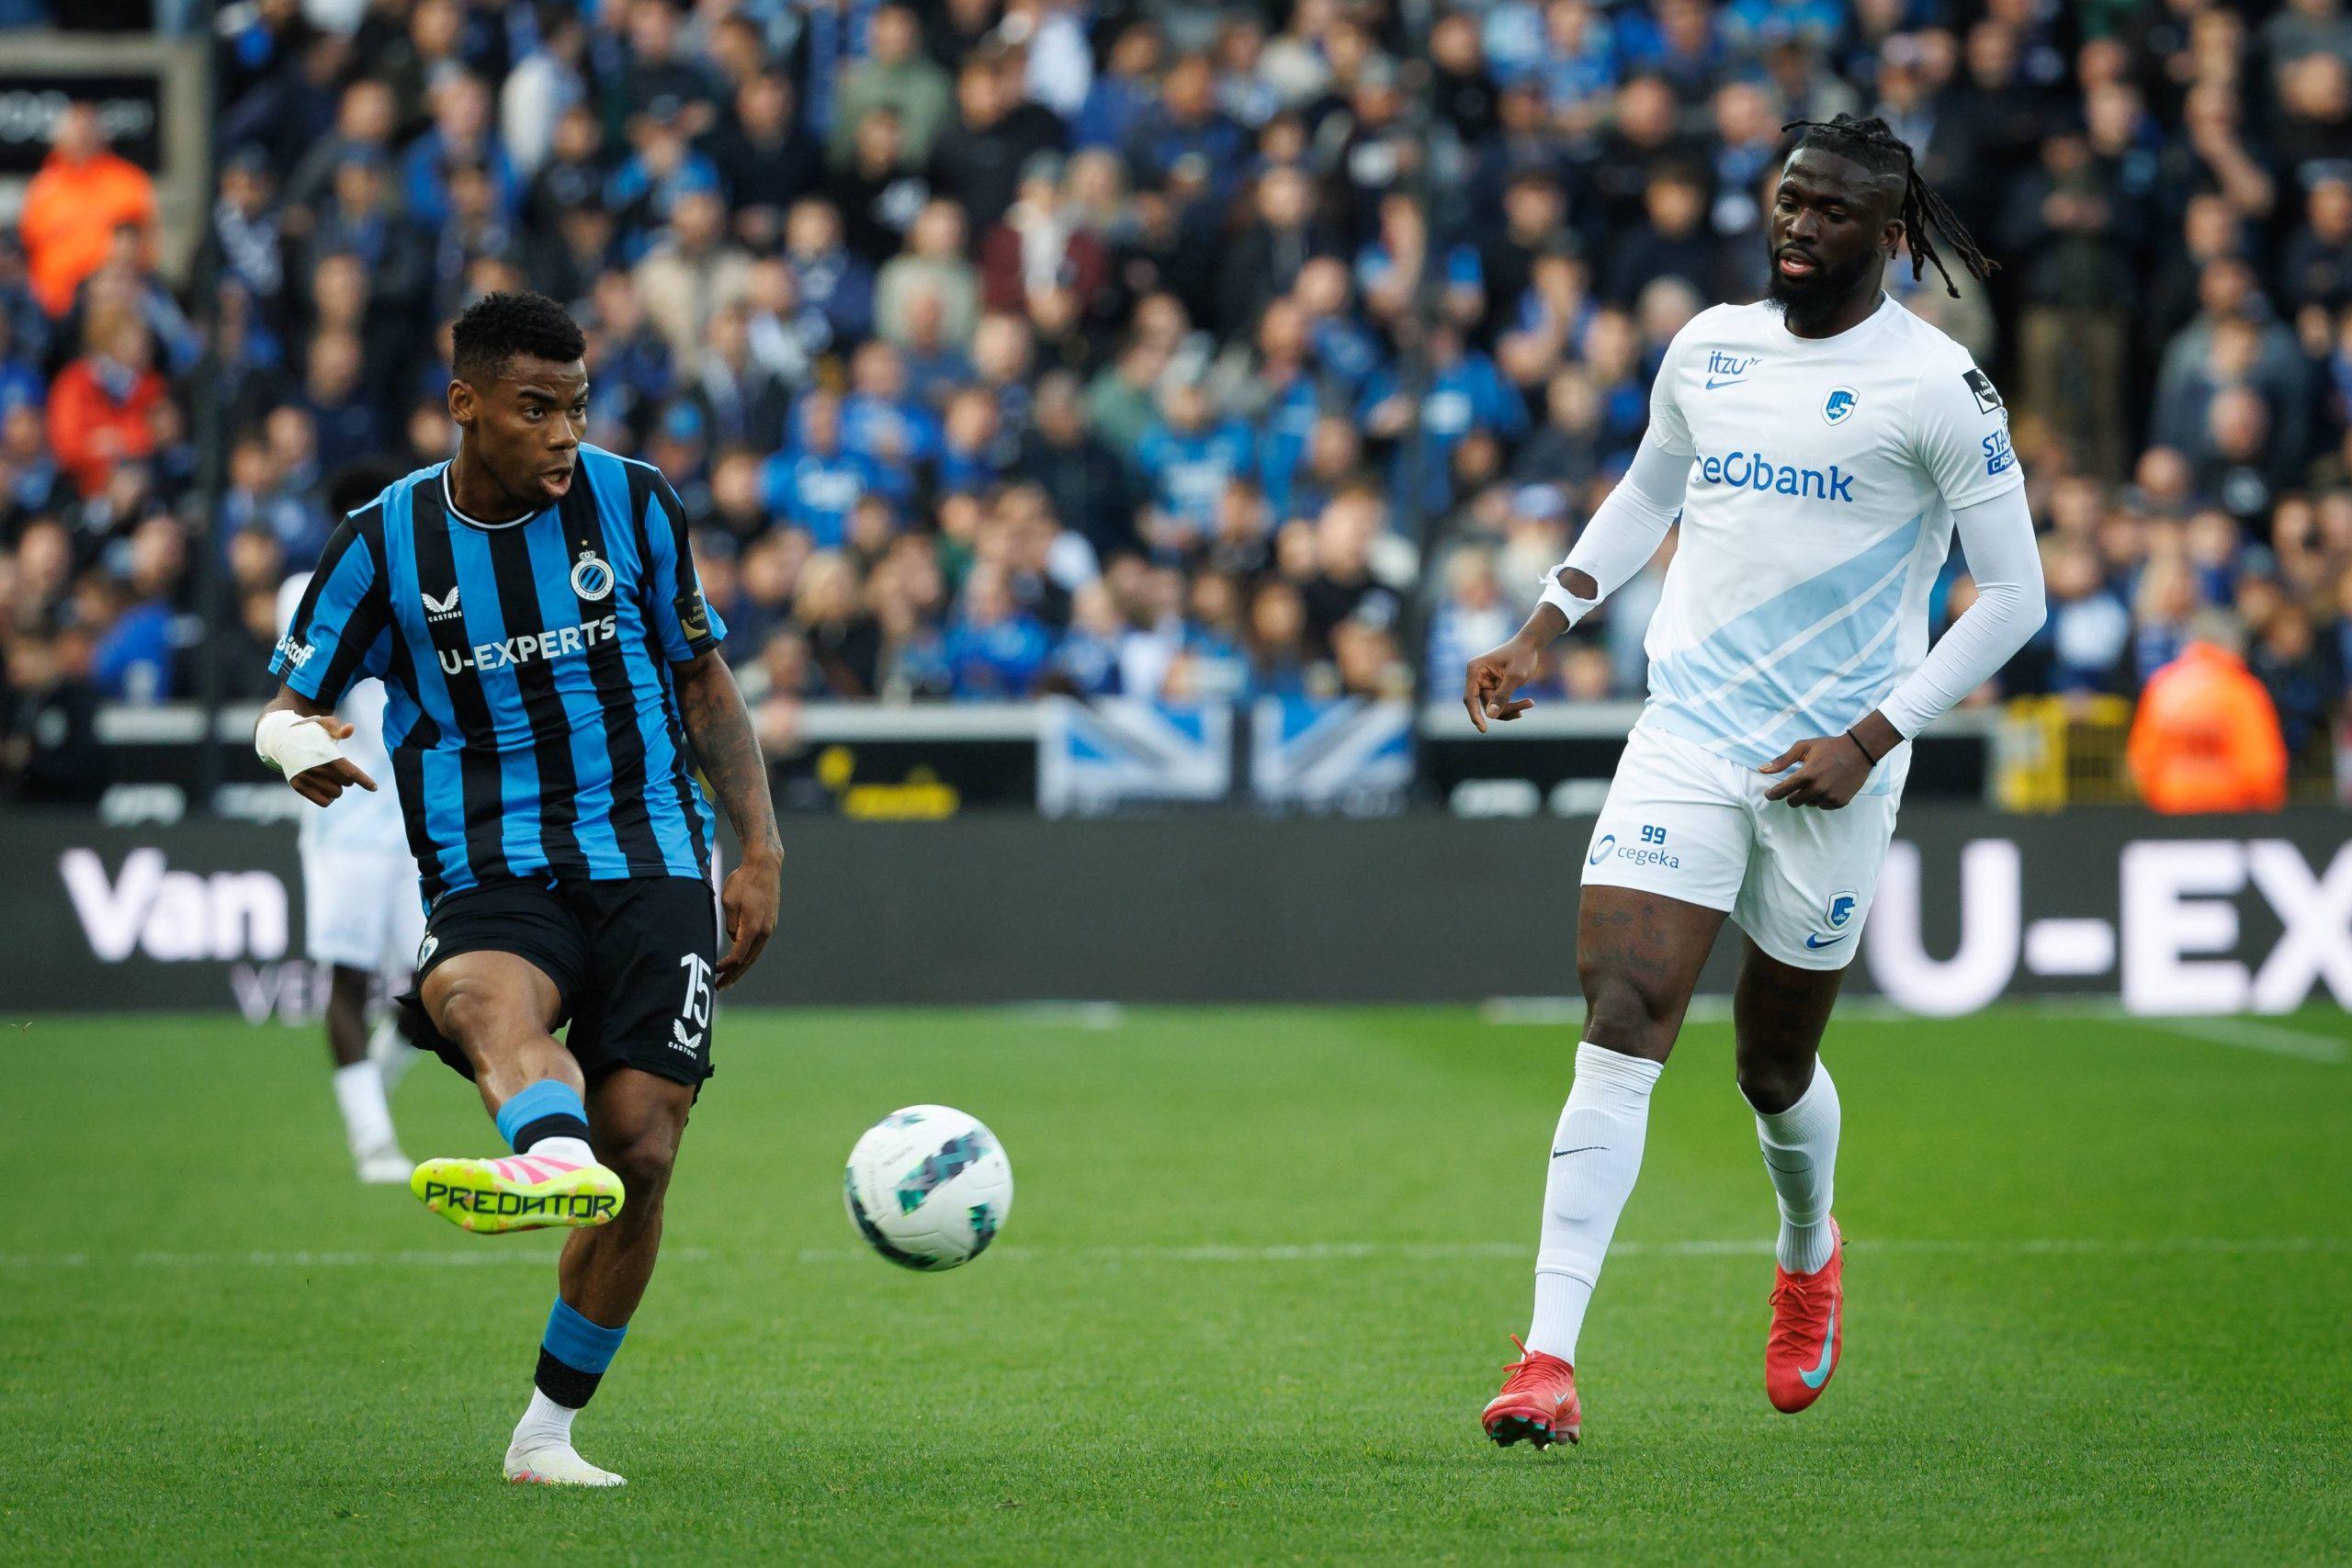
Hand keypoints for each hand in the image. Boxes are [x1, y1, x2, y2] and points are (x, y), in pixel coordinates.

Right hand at [286, 719, 376, 805]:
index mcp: (325, 754)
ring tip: (328, 775)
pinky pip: (324, 802)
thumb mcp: (323, 724)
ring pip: (336, 794)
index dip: (364, 780)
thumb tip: (350, 729)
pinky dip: (329, 797)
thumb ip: (338, 728)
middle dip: (347, 777)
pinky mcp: (298, 786)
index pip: (350, 772)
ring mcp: (306, 779)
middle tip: (336, 767)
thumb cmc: (310, 731)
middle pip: (346, 783)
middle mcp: (315, 768)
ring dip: (338, 787)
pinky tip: (325, 787)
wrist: (282, 738)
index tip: (374, 787)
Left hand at [715, 849, 780, 987]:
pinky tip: (741, 960)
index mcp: (753, 928)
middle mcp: (764, 931)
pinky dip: (748, 956)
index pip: (738, 956)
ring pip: (754, 955)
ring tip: (729, 980)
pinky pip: (757, 945)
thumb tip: (733, 938)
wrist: (765, 866)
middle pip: (748, 961)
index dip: (725, 967)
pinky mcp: (769, 923)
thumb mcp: (728, 902)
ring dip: (741, 968)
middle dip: (733, 975)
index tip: (713, 970)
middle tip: (720, 988)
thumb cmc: (743, 881)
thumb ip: (730, 925)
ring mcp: (769, 928)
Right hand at [1462, 636, 1542, 732]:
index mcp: (1475, 670)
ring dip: (1510, 709)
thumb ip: (1502, 696)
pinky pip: (1498, 705)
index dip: (1474, 714)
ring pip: (1492, 707)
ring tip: (1530, 703)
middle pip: (1485, 704)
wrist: (1530, 645)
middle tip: (1529, 703)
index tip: (1483, 729)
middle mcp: (1476, 677)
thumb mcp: (1515, 676)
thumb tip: (1491, 716)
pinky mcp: (1492, 688)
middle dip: (1506, 708)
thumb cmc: (1522, 656)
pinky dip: (1510, 707)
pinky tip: (1525, 705)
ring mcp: (1483, 683)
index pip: (1469, 698)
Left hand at [1759, 734, 1872, 809]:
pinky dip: (1822, 799)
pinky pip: (1823, 806)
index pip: (1782, 792)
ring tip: (1818, 781)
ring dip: (1808, 796)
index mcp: (1806, 775)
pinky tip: (1828, 786)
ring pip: (1809, 804)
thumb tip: (1762, 769)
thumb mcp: (1804, 748)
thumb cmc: (1829, 747)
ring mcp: (1830, 797)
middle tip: (1799, 784)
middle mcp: (1817, 789)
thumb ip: (1782, 760)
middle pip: (1793, 802)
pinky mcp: (1840, 802)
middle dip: (1792, 794)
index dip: (1773, 794)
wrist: (1859, 751)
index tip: (1769, 794)